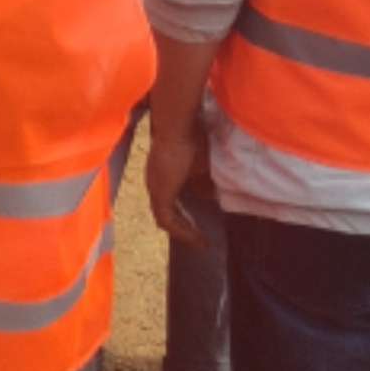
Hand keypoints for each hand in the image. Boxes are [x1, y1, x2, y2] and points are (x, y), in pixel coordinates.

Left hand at [146, 113, 208, 246]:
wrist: (178, 127)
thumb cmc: (192, 139)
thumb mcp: (202, 164)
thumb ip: (205, 180)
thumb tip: (215, 197)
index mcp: (162, 175)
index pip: (169, 201)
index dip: (182, 215)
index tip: (198, 225)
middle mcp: (155, 183)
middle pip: (166, 213)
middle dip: (183, 228)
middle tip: (200, 240)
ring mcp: (155, 188)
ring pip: (165, 220)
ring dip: (183, 233)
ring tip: (201, 243)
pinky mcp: (159, 194)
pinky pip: (167, 221)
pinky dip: (182, 231)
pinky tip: (198, 239)